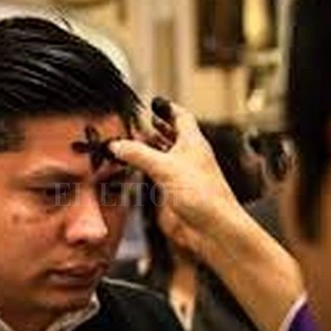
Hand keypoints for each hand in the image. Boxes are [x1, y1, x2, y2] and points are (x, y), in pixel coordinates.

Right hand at [110, 99, 242, 251]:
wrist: (213, 228)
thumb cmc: (203, 195)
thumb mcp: (165, 167)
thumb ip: (138, 154)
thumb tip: (117, 145)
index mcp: (193, 142)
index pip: (181, 117)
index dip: (168, 109)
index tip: (155, 103)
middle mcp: (188, 157)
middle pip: (171, 136)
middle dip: (155, 128)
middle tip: (137, 122)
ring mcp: (181, 175)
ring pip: (163, 156)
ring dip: (148, 149)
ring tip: (131, 141)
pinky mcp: (173, 193)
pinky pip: (157, 175)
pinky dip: (145, 169)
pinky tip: (134, 168)